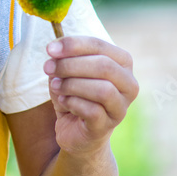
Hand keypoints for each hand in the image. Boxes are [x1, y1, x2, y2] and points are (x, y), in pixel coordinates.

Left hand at [43, 36, 138, 155]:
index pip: (99, 46)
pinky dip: (73, 103)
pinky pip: (93, 111)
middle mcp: (128, 84)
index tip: (50, 49)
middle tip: (48, 68)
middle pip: (104, 66)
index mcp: (121, 63)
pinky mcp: (107, 126)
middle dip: (70, 65)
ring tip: (56, 86)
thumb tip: (54, 51)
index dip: (73, 44)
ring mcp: (121, 107)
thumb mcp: (66, 71)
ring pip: (103, 90)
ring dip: (72, 85)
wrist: (75, 130)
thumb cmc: (74, 94)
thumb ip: (63, 58)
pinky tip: (64, 102)